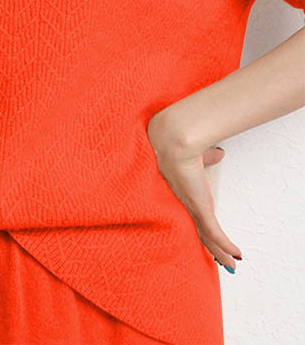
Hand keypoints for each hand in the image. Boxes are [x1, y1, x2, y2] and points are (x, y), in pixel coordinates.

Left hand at [147, 115, 241, 273]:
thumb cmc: (178, 145)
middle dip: (210, 248)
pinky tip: (235, 254)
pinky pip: (215, 233)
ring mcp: (192, 208)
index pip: (190, 216)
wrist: (172, 144)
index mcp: (180, 193)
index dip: (199, 228)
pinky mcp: (200, 207)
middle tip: (220, 260)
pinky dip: (225, 245)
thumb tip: (218, 153)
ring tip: (231, 265)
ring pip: (207, 237)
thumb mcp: (197, 154)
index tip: (205, 238)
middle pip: (198, 232)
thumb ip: (207, 157)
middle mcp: (184, 204)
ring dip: (220, 252)